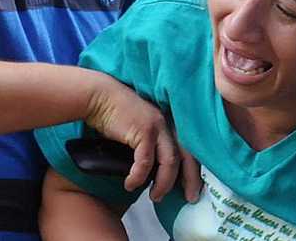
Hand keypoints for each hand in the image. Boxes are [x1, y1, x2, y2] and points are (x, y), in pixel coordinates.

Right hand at [84, 76, 200, 202]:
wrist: (100, 97)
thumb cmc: (116, 116)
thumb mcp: (141, 130)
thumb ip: (152, 147)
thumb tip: (155, 174)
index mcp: (170, 124)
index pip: (191, 149)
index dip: (195, 170)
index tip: (193, 189)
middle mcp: (168, 123)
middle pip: (188, 155)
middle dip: (191, 179)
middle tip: (189, 198)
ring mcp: (157, 126)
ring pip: (169, 161)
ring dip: (163, 183)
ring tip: (155, 196)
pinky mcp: (143, 130)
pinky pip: (145, 161)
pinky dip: (139, 176)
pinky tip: (131, 184)